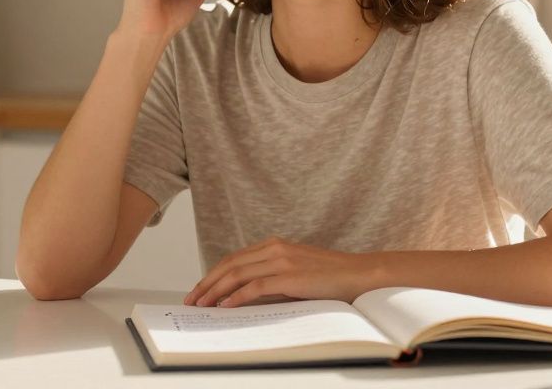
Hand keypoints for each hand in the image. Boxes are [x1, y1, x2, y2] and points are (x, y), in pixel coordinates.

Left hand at [183, 236, 379, 307]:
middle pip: (230, 264)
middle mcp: (275, 249)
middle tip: (192, 299)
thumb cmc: (330, 277)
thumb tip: (243, 296)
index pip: (235, 259)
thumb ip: (272, 278)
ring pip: (237, 274)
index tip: (200, 289)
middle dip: (207, 283)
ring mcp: (282, 261)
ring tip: (202, 305)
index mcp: (275, 245)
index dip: (214, 274)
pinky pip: (255, 286)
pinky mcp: (289, 276)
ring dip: (215, 291)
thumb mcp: (296, 272)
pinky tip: (226, 306)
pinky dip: (236, 296)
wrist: (359, 275)